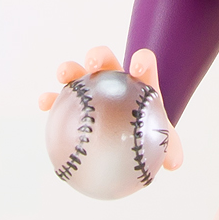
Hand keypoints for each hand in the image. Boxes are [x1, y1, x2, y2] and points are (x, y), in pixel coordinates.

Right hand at [38, 45, 182, 169]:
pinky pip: (60, 96)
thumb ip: (169, 147)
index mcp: (138, 82)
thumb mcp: (161, 139)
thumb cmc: (147, 129)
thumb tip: (174, 163)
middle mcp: (113, 78)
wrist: (128, 130)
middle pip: (106, 60)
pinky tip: (43, 103)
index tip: (137, 65)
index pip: (143, 65)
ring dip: (70, 68)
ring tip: (63, 74)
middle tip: (93, 63)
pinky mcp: (73, 98)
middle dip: (99, 56)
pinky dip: (51, 96)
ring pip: (79, 71)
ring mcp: (91, 85)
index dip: (142, 61)